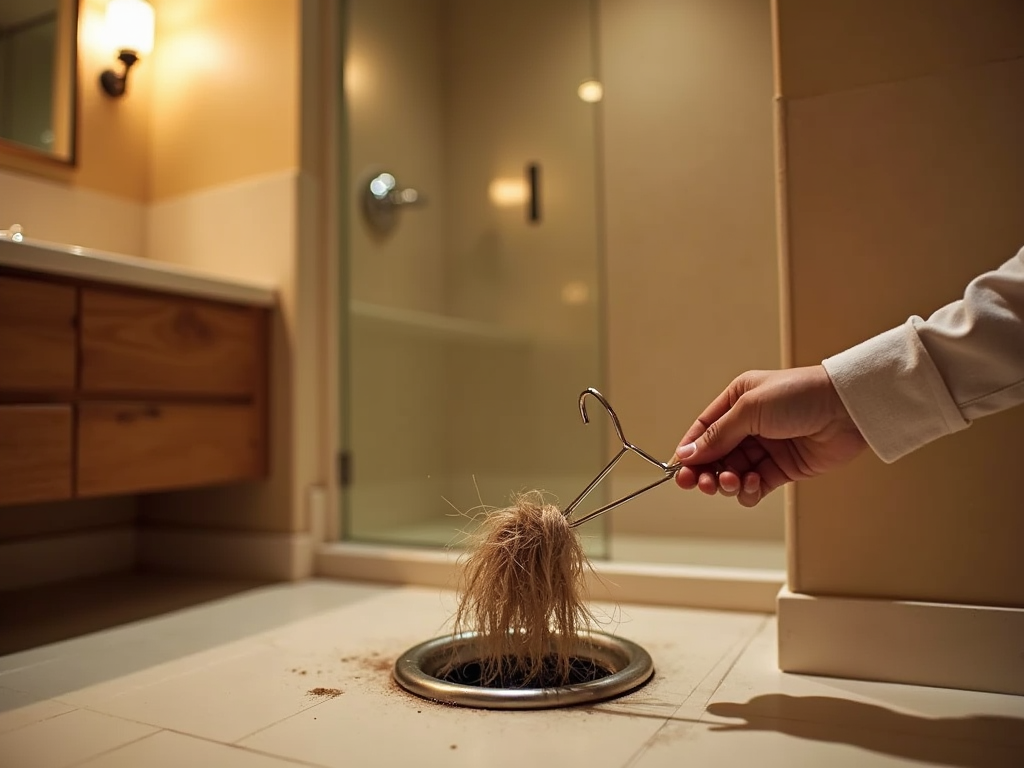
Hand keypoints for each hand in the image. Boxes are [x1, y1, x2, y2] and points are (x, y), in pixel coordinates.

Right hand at [671, 366, 867, 506]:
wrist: (848, 409)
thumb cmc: (801, 395)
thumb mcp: (750, 408)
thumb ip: (718, 434)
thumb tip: (688, 453)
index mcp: (737, 401)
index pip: (704, 429)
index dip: (690, 450)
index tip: (680, 470)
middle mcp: (749, 425)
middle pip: (715, 456)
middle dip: (705, 471)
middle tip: (700, 484)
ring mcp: (766, 448)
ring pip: (733, 474)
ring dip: (726, 482)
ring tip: (730, 481)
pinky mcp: (783, 469)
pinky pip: (756, 487)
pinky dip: (749, 490)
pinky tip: (754, 483)